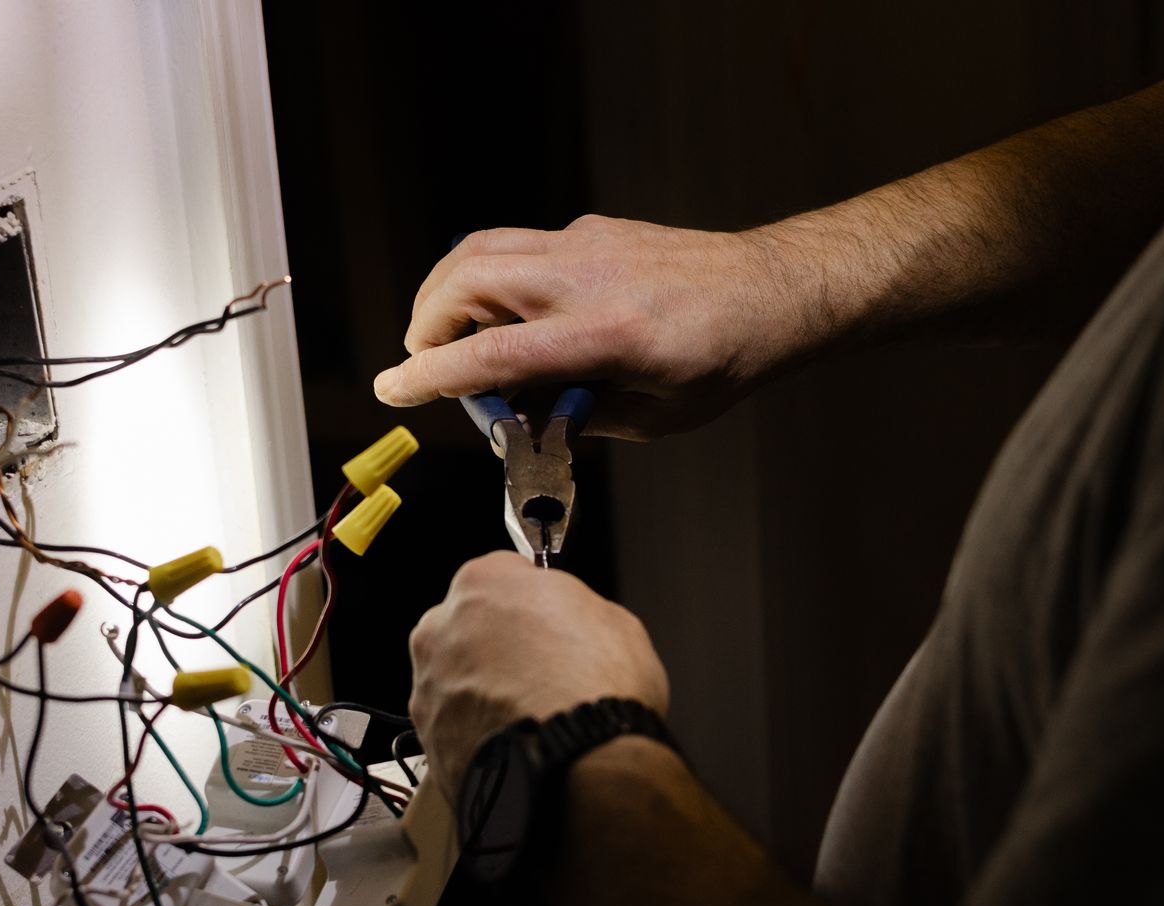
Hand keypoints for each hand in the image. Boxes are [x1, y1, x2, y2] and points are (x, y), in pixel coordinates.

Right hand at [374, 215, 803, 440]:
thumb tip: (516, 417)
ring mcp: (585, 243)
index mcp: (606, 336)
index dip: (430, 376)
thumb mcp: (654, 416)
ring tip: (450, 338)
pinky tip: (508, 316)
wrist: (772, 290)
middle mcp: (586, 278)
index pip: (492, 355)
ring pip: (480, 249)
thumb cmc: (725, 360)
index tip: (391, 389)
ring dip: (447, 293)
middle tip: (425, 365)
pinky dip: (489, 278)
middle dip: (426, 324)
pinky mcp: (590, 229)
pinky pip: (517, 246)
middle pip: (466, 281)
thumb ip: (577, 416)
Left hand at [408, 552, 669, 794]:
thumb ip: (575, 610)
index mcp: (484, 583)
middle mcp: (442, 629)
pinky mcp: (429, 741)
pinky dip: (478, 736)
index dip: (532, 601)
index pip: (503, 575)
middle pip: (466, 627)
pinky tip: (516, 746)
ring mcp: (429, 688)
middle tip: (541, 671)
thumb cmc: (597, 692)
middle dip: (497, 646)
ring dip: (483, 693)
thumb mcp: (615, 621)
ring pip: (455, 681)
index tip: (547, 618)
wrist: (578, 767)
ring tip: (531, 716)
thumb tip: (573, 622)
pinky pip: (453, 729)